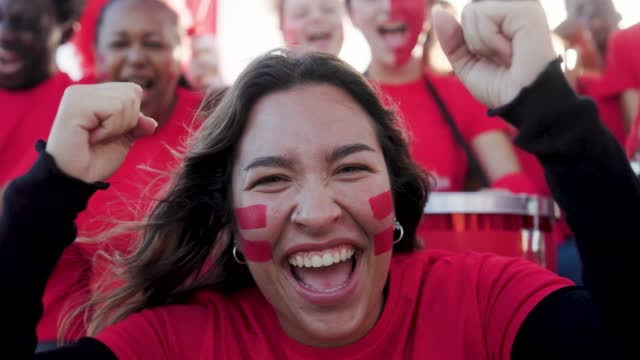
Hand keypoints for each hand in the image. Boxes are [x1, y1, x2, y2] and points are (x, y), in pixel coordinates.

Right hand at [46, 82, 156, 182]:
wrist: (74, 181)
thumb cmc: (94, 162)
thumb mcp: (122, 140)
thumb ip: (137, 126)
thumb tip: (152, 123)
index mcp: (93, 94)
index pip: (132, 91)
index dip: (132, 117)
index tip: (110, 134)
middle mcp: (83, 90)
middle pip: (133, 92)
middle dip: (127, 121)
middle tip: (103, 137)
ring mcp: (77, 95)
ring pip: (126, 100)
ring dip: (118, 127)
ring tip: (96, 138)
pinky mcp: (76, 104)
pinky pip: (115, 109)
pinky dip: (111, 129)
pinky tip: (92, 138)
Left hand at [432, 1, 556, 107]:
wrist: (522, 103)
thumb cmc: (501, 87)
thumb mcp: (466, 63)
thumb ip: (452, 38)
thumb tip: (437, 11)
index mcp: (505, 18)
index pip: (468, 14)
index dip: (469, 40)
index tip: (492, 58)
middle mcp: (514, 8)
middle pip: (468, 11)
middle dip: (473, 41)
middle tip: (499, 58)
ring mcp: (522, 7)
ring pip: (472, 11)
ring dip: (482, 43)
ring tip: (506, 56)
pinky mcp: (527, 10)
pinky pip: (484, 14)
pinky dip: (489, 40)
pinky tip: (510, 52)